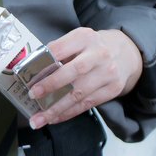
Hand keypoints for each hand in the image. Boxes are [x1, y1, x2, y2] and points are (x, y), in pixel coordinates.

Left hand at [27, 28, 142, 128]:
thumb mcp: (78, 40)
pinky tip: (55, 118)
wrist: (126, 53)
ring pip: (79, 94)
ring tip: (39, 118)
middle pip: (73, 72)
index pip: (60, 49)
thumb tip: (32, 69)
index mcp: (85, 37)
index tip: (29, 76)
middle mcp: (98, 54)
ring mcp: (107, 72)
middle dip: (51, 86)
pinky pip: (87, 104)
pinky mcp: (112, 89)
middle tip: (33, 96)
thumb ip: (59, 51)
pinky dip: (68, 113)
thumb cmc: (93, 47)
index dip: (44, 63)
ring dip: (56, 108)